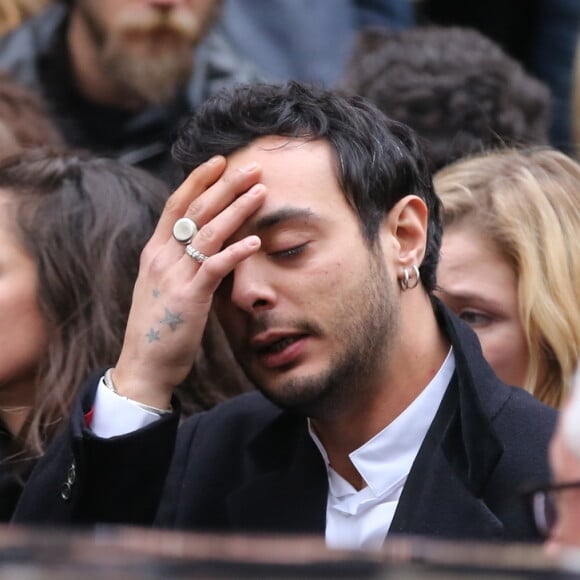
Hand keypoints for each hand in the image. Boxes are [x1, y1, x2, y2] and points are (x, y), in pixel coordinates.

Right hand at [112, 156, 265, 408]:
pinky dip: (235, 252)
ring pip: (207, 232)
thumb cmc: (158, 326)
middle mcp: (161, 258)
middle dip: (224, 184)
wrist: (143, 365)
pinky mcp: (187, 299)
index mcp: (155, 252)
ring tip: (260, 191)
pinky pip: (214, 268)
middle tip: (251, 166)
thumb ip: (180, 262)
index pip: (177, 205)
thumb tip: (205, 244)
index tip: (220, 161)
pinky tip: (255, 241)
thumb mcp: (163, 285)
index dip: (198, 180)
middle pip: (195, 210)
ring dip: (236, 209)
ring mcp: (173, 276)